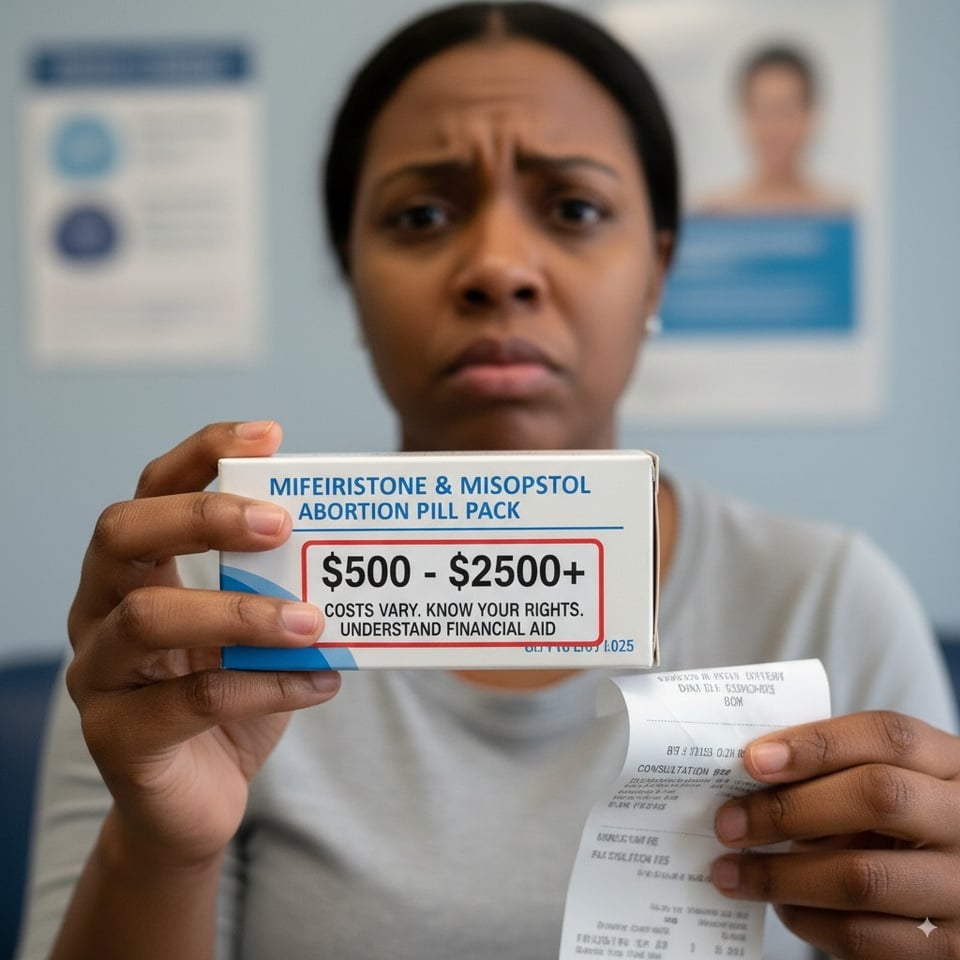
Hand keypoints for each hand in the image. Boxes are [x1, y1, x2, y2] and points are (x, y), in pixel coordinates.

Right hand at [66, 421, 340, 868]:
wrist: (201, 800)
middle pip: (123, 535)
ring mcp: (99, 676)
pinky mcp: (117, 738)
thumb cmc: (233, 698)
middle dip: (202, 516)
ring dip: (242, 613)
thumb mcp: (259, 631)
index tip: (269, 436)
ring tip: (313, 621)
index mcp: (136, 572)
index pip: (153, 490)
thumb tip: (359, 545)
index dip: (202, 454)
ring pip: (149, 619)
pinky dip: (268, 685)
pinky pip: (192, 699)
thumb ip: (283, 587)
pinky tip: (322, 682)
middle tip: (278, 523)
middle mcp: (101, 612)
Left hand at [710, 711, 959, 957]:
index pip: (888, 735)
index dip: (817, 743)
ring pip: (864, 876)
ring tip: (731, 871)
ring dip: (781, 875)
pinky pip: (866, 937)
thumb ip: (834, 774)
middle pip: (878, 797)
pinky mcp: (950, 951)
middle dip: (789, 809)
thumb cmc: (902, 826)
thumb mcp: (889, 784)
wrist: (957, 889)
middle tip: (728, 823)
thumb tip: (748, 778)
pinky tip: (780, 906)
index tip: (752, 760)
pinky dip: (808, 920)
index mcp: (951, 764)